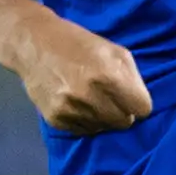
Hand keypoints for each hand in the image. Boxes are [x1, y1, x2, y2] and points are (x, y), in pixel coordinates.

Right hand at [0, 0, 153, 134]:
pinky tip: (76, 102)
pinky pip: (83, 130)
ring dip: (102, 116)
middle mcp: (91, 96)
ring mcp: (72, 109)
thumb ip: (132, 78)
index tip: (129, 96)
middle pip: (124, 122)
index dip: (138, 102)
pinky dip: (84, 120)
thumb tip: (140, 106)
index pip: (142, 109)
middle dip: (122, 111)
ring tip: (90, 97)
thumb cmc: (78, 44)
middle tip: (109, 96)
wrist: (33, 45)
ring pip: (103, 128)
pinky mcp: (56, 119)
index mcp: (109, 75)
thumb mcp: (113, 50)